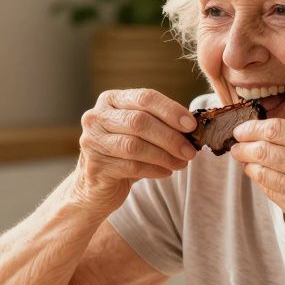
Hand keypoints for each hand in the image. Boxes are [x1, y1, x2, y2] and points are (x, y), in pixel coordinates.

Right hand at [72, 89, 196, 212]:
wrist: (96, 187)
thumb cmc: (123, 154)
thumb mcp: (140, 132)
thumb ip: (160, 123)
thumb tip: (193, 126)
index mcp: (110, 100)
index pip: (144, 97)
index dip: (170, 110)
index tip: (191, 125)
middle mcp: (96, 117)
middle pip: (139, 121)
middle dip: (170, 137)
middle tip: (190, 151)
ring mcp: (92, 141)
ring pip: (134, 146)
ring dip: (164, 155)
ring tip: (182, 163)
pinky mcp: (94, 166)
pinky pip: (131, 166)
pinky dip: (154, 169)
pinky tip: (166, 172)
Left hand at [229, 118, 284, 249]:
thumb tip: (280, 136)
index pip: (275, 129)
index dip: (252, 127)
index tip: (242, 129)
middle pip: (262, 148)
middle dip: (243, 145)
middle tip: (236, 144)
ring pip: (260, 171)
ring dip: (248, 164)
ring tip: (242, 158)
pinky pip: (269, 190)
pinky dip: (260, 181)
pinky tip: (259, 176)